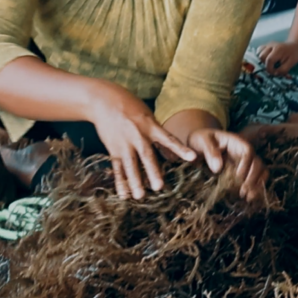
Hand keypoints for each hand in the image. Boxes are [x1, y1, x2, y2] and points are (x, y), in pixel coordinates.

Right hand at [87, 81, 195, 199]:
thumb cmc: (131, 108)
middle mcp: (138, 136)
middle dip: (153, 172)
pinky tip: (123, 195)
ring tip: (140, 196)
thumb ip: (158, 133)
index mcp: (151, 126)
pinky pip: (117, 168)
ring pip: (130, 165)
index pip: (169, 139)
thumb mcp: (148, 116)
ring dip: (135, 181)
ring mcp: (124, 144)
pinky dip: (120, 182)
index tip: (193, 157)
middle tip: (159, 187)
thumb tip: (172, 151)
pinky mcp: (113, 150)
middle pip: (147, 156)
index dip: (181, 149)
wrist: (104, 101)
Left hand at [188, 128, 267, 202]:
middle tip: (243, 190)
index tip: (238, 176)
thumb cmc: (200, 140)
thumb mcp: (202, 141)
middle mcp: (243, 152)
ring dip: (257, 184)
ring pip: (260, 171)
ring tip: (248, 197)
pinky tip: (249, 198)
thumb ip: (209, 151)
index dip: (245, 164)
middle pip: (257, 162)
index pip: (248, 151)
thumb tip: (217, 168)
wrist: (198, 144)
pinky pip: (256, 178)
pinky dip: (255, 188)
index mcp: (235, 142)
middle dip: (253, 177)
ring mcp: (245, 162)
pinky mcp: (243, 171)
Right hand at [258, 40, 297, 75]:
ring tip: (270, 63)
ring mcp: (268, 44)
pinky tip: (267, 59)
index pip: (269, 60)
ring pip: (259, 54)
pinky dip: (261, 56)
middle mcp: (271, 45)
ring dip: (263, 60)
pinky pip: (259, 50)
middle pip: (262, 56)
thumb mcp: (292, 63)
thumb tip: (275, 73)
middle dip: (266, 64)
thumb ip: (283, 70)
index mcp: (278, 49)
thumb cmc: (293, 55)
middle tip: (273, 68)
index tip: (274, 72)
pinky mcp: (266, 45)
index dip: (270, 69)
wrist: (295, 46)